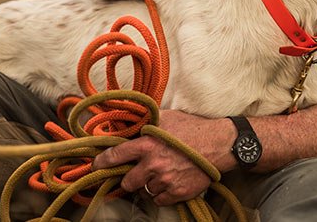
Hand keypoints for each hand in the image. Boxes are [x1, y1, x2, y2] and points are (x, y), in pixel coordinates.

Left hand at [92, 111, 236, 205]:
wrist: (220, 144)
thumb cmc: (194, 128)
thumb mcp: (168, 118)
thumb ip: (146, 122)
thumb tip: (127, 124)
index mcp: (147, 144)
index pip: (115, 156)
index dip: (102, 162)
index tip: (96, 166)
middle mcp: (153, 164)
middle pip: (127, 182)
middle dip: (131, 177)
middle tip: (139, 171)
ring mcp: (165, 180)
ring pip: (144, 191)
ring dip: (149, 184)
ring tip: (162, 173)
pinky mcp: (177, 192)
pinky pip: (160, 200)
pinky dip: (162, 193)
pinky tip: (171, 181)